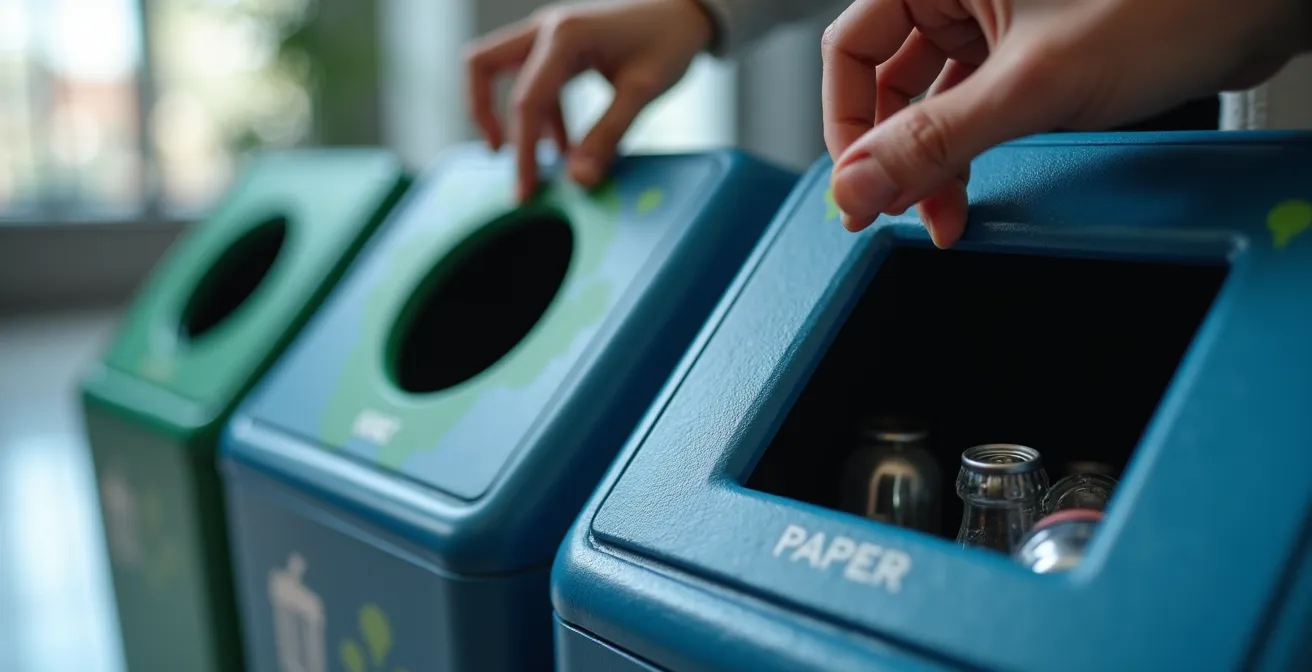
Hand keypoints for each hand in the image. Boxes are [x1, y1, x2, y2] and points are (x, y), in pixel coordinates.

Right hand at [465, 0, 713, 201]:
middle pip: (482, 66)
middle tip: (501, 158)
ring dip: (514, 117)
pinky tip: (564, 145)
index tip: (526, 191)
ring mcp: (549, 35)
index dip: (522, 152)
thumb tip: (579, 180)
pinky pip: (532, 80)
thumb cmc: (670, 40)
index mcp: (566, 36)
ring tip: (539, 162)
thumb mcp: (643, 91)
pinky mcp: (559, 47)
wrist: (687, 10)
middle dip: (483, 115)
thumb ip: (608, 135)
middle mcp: (547, 29)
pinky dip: (542, 114)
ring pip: (500, 71)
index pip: (526, 101)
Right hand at [821, 0, 1311, 247]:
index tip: (859, 188)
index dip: (845, 124)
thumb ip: (935, 141)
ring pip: (930, 100)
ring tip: (940, 214)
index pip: (851, 50)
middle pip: (887, 81)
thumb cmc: (1173, 2)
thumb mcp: (1033, 86)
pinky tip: (970, 191)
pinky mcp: (1031, 51)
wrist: (1262, 4)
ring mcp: (996, 20)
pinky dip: (968, 152)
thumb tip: (859, 185)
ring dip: (931, 163)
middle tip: (897, 212)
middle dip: (892, 154)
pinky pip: (973, 106)